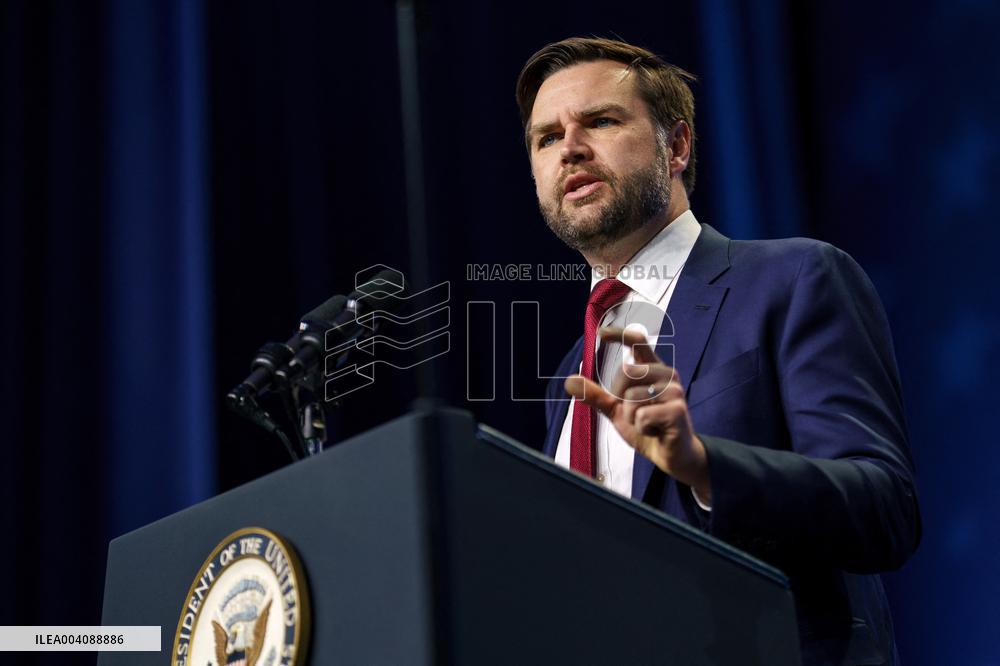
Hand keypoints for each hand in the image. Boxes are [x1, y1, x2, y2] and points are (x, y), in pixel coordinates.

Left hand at [564, 326, 710, 502]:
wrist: (670, 455)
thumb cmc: (648, 428)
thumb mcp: (617, 410)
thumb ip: (596, 395)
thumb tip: (569, 381)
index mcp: (652, 370)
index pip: (638, 343)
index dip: (620, 335)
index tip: (601, 333)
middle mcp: (666, 375)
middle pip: (626, 371)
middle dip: (619, 396)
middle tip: (634, 412)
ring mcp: (674, 391)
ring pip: (632, 397)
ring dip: (632, 417)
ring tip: (648, 423)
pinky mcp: (677, 410)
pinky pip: (642, 415)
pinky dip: (642, 428)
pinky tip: (655, 430)